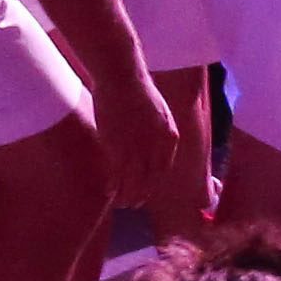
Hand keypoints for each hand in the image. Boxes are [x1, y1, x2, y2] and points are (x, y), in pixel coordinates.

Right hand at [87, 66, 179, 204]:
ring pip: (134, 181)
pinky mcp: (118, 147)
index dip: (154, 182)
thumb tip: (150, 143)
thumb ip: (156, 131)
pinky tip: (111, 193)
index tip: (147, 190)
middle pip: (151, 179)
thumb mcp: (156, 111)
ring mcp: (137, 148)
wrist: (121, 76)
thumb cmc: (135, 89)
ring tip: (124, 204)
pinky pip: (118, 174)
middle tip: (136, 204)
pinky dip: (115, 185)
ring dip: (129, 195)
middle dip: (143, 194)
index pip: (163, 168)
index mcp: (169, 136)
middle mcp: (156, 146)